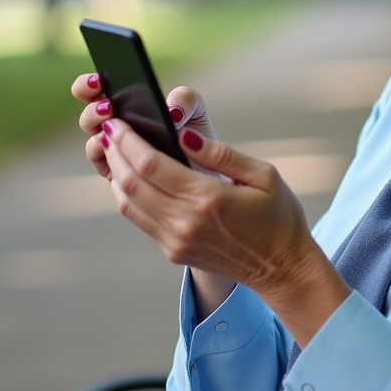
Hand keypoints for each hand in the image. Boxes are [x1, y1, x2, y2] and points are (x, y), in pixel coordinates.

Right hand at [70, 75, 213, 180]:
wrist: (204, 169)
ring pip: (94, 137)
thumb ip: (184, 99)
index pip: (95, 90)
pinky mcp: (117, 174)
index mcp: (125, 105)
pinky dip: (103, 151)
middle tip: (108, 104)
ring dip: (97, 126)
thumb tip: (171, 110)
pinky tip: (111, 143)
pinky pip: (102, 162)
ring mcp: (114, 151)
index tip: (98, 79)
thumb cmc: (194, 135)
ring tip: (111, 119)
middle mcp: (115, 127)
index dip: (88, 84)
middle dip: (91, 105)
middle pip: (89, 114)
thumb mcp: (194, 109)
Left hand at [100, 118, 351, 346]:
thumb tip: (184, 134)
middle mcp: (185, 222)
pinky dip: (128, 194)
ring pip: (128, 203)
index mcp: (208, 198)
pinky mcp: (173, 252)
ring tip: (113, 149)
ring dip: (116, 174)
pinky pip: (140, 218)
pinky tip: (130, 177)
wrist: (281, 268)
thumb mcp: (263, 175)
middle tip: (109, 129)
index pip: (151, 164)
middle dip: (115, 152)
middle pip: (131, 182)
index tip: (117, 122)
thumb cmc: (278, 217)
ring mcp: (175, 241)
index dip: (128, 141)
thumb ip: (221, 154)